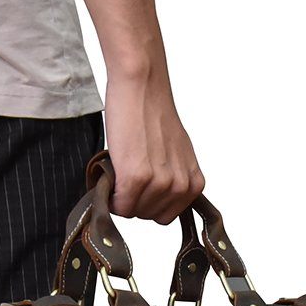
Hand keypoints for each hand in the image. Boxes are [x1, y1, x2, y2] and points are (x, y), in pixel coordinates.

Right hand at [103, 70, 203, 223]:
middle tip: (130, 170)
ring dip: (122, 195)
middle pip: (148, 216)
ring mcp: (159, 183)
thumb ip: (173, 181)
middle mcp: (180, 186)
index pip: (165, 217)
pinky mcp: (136, 178)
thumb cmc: (154, 116)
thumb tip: (154, 201)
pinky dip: (111, 195)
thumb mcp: (177, 155)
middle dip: (136, 199)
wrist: (142, 88)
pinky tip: (114, 172)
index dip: (149, 201)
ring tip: (123, 167)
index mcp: (194, 184)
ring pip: (132, 213)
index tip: (142, 182)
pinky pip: (119, 207)